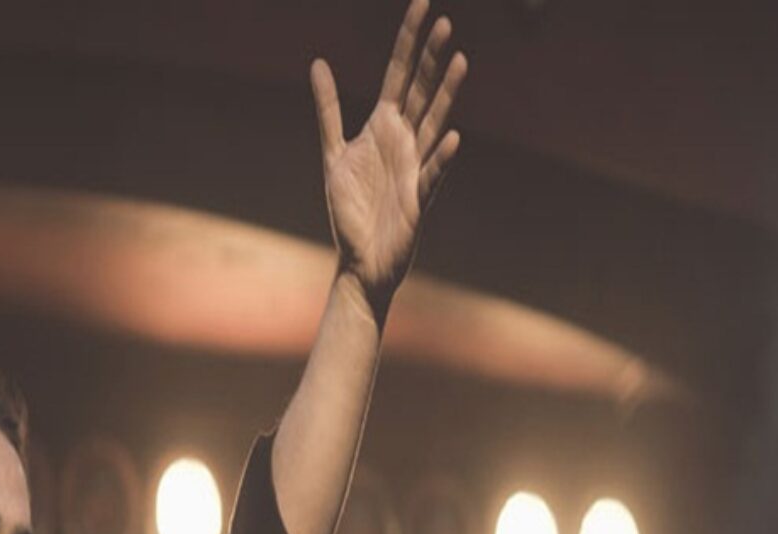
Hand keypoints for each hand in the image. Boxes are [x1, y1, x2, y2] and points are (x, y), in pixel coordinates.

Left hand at [311, 0, 466, 319]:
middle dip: (431, 59)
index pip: (399, 74)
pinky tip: (451, 138)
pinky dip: (440, 159)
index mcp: (383, 127)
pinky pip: (431, 176)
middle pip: (421, 92)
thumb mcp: (333, 154)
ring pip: (433, 124)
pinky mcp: (417, 200)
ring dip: (445, 95)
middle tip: (444, 23)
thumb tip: (318, 63)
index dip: (409, 40)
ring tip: (459, 61)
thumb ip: (328, 110)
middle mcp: (403, 142)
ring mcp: (414, 168)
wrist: (359, 263)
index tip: (422, 2)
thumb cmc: (350, 212)